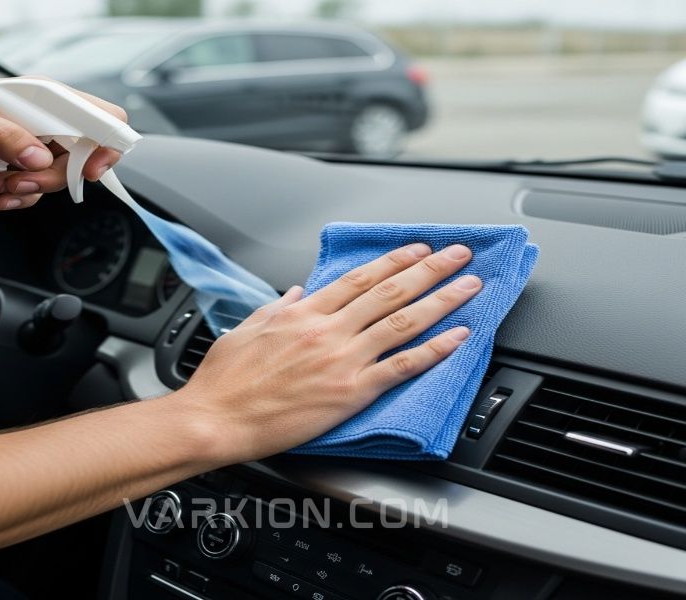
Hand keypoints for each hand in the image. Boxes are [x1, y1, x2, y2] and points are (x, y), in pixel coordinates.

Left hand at [0, 77, 127, 210]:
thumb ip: (0, 133)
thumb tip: (39, 156)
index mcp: (38, 96)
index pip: (98, 116)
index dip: (105, 145)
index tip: (87, 170)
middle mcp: (41, 120)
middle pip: (82, 157)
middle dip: (54, 177)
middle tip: (18, 180)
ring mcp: (30, 147)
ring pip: (59, 180)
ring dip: (32, 190)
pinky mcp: (17, 169)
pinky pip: (37, 193)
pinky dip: (20, 200)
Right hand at [181, 243, 481, 463]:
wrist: (216, 419)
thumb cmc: (225, 381)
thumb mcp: (246, 329)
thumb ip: (277, 309)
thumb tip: (297, 292)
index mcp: (303, 314)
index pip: (358, 279)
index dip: (393, 261)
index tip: (416, 249)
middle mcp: (328, 331)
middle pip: (390, 291)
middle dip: (429, 269)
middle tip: (458, 254)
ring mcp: (342, 360)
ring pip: (402, 321)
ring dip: (441, 299)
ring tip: (469, 285)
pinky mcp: (349, 393)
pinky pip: (401, 367)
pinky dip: (433, 350)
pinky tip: (457, 337)